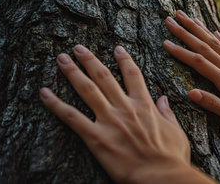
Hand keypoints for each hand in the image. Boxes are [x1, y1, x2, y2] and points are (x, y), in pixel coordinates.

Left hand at [40, 45, 189, 182]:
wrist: (160, 176)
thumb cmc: (171, 157)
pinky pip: (71, 117)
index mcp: (144, 105)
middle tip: (78, 48)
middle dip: (90, 60)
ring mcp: (109, 121)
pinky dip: (56, 104)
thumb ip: (167, 112)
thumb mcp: (176, 131)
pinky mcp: (95, 137)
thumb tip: (163, 98)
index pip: (133, 75)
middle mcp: (124, 107)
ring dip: (73, 72)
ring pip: (87, 90)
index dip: (124, 60)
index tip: (117, 48)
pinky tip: (44, 93)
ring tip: (61, 59)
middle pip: (104, 77)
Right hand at [163, 11, 219, 138]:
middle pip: (206, 46)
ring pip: (218, 44)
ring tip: (190, 18)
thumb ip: (212, 104)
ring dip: (202, 30)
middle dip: (187, 31)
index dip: (181, 51)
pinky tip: (218, 33)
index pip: (198, 62)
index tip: (166, 41)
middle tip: (172, 18)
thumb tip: (190, 92)